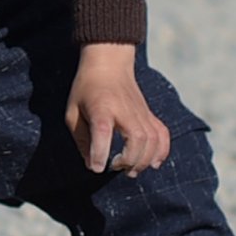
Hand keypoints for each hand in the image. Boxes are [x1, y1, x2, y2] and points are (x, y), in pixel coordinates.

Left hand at [66, 43, 170, 176]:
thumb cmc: (87, 90)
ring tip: (130, 170)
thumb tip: (92, 165)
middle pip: (136, 138)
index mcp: (101, 107)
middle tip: (115, 167)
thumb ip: (82, 139)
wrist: (109, 64)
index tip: (98, 168)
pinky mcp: (149, 114)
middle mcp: (124, 110)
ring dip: (143, 160)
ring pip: (151, 140)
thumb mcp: (73, 112)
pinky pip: (162, 134)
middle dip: (128, 160)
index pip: (103, 130)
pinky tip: (153, 164)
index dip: (101, 152)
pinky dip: (161, 151)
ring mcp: (140, 112)